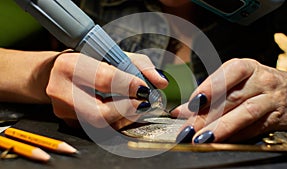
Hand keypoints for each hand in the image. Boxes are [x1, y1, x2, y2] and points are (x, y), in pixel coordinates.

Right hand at [46, 51, 167, 128]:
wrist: (59, 74)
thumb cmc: (90, 61)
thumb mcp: (113, 54)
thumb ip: (140, 65)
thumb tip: (161, 82)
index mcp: (69, 65)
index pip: (103, 79)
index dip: (128, 86)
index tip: (144, 89)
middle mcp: (60, 91)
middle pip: (99, 113)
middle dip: (127, 110)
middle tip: (144, 104)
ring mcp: (64, 112)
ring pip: (101, 125)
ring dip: (126, 117)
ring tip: (138, 106)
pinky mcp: (70, 124)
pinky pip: (99, 129)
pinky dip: (118, 122)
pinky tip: (126, 112)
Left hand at [172, 58, 286, 142]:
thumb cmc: (255, 84)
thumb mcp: (234, 81)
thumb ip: (207, 95)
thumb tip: (179, 112)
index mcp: (246, 67)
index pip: (229, 74)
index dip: (210, 87)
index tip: (192, 103)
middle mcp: (260, 80)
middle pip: (232, 98)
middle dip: (207, 115)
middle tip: (188, 128)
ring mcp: (271, 99)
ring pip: (245, 113)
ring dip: (221, 127)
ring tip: (202, 137)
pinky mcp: (277, 118)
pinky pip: (254, 128)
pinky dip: (235, 136)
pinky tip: (220, 141)